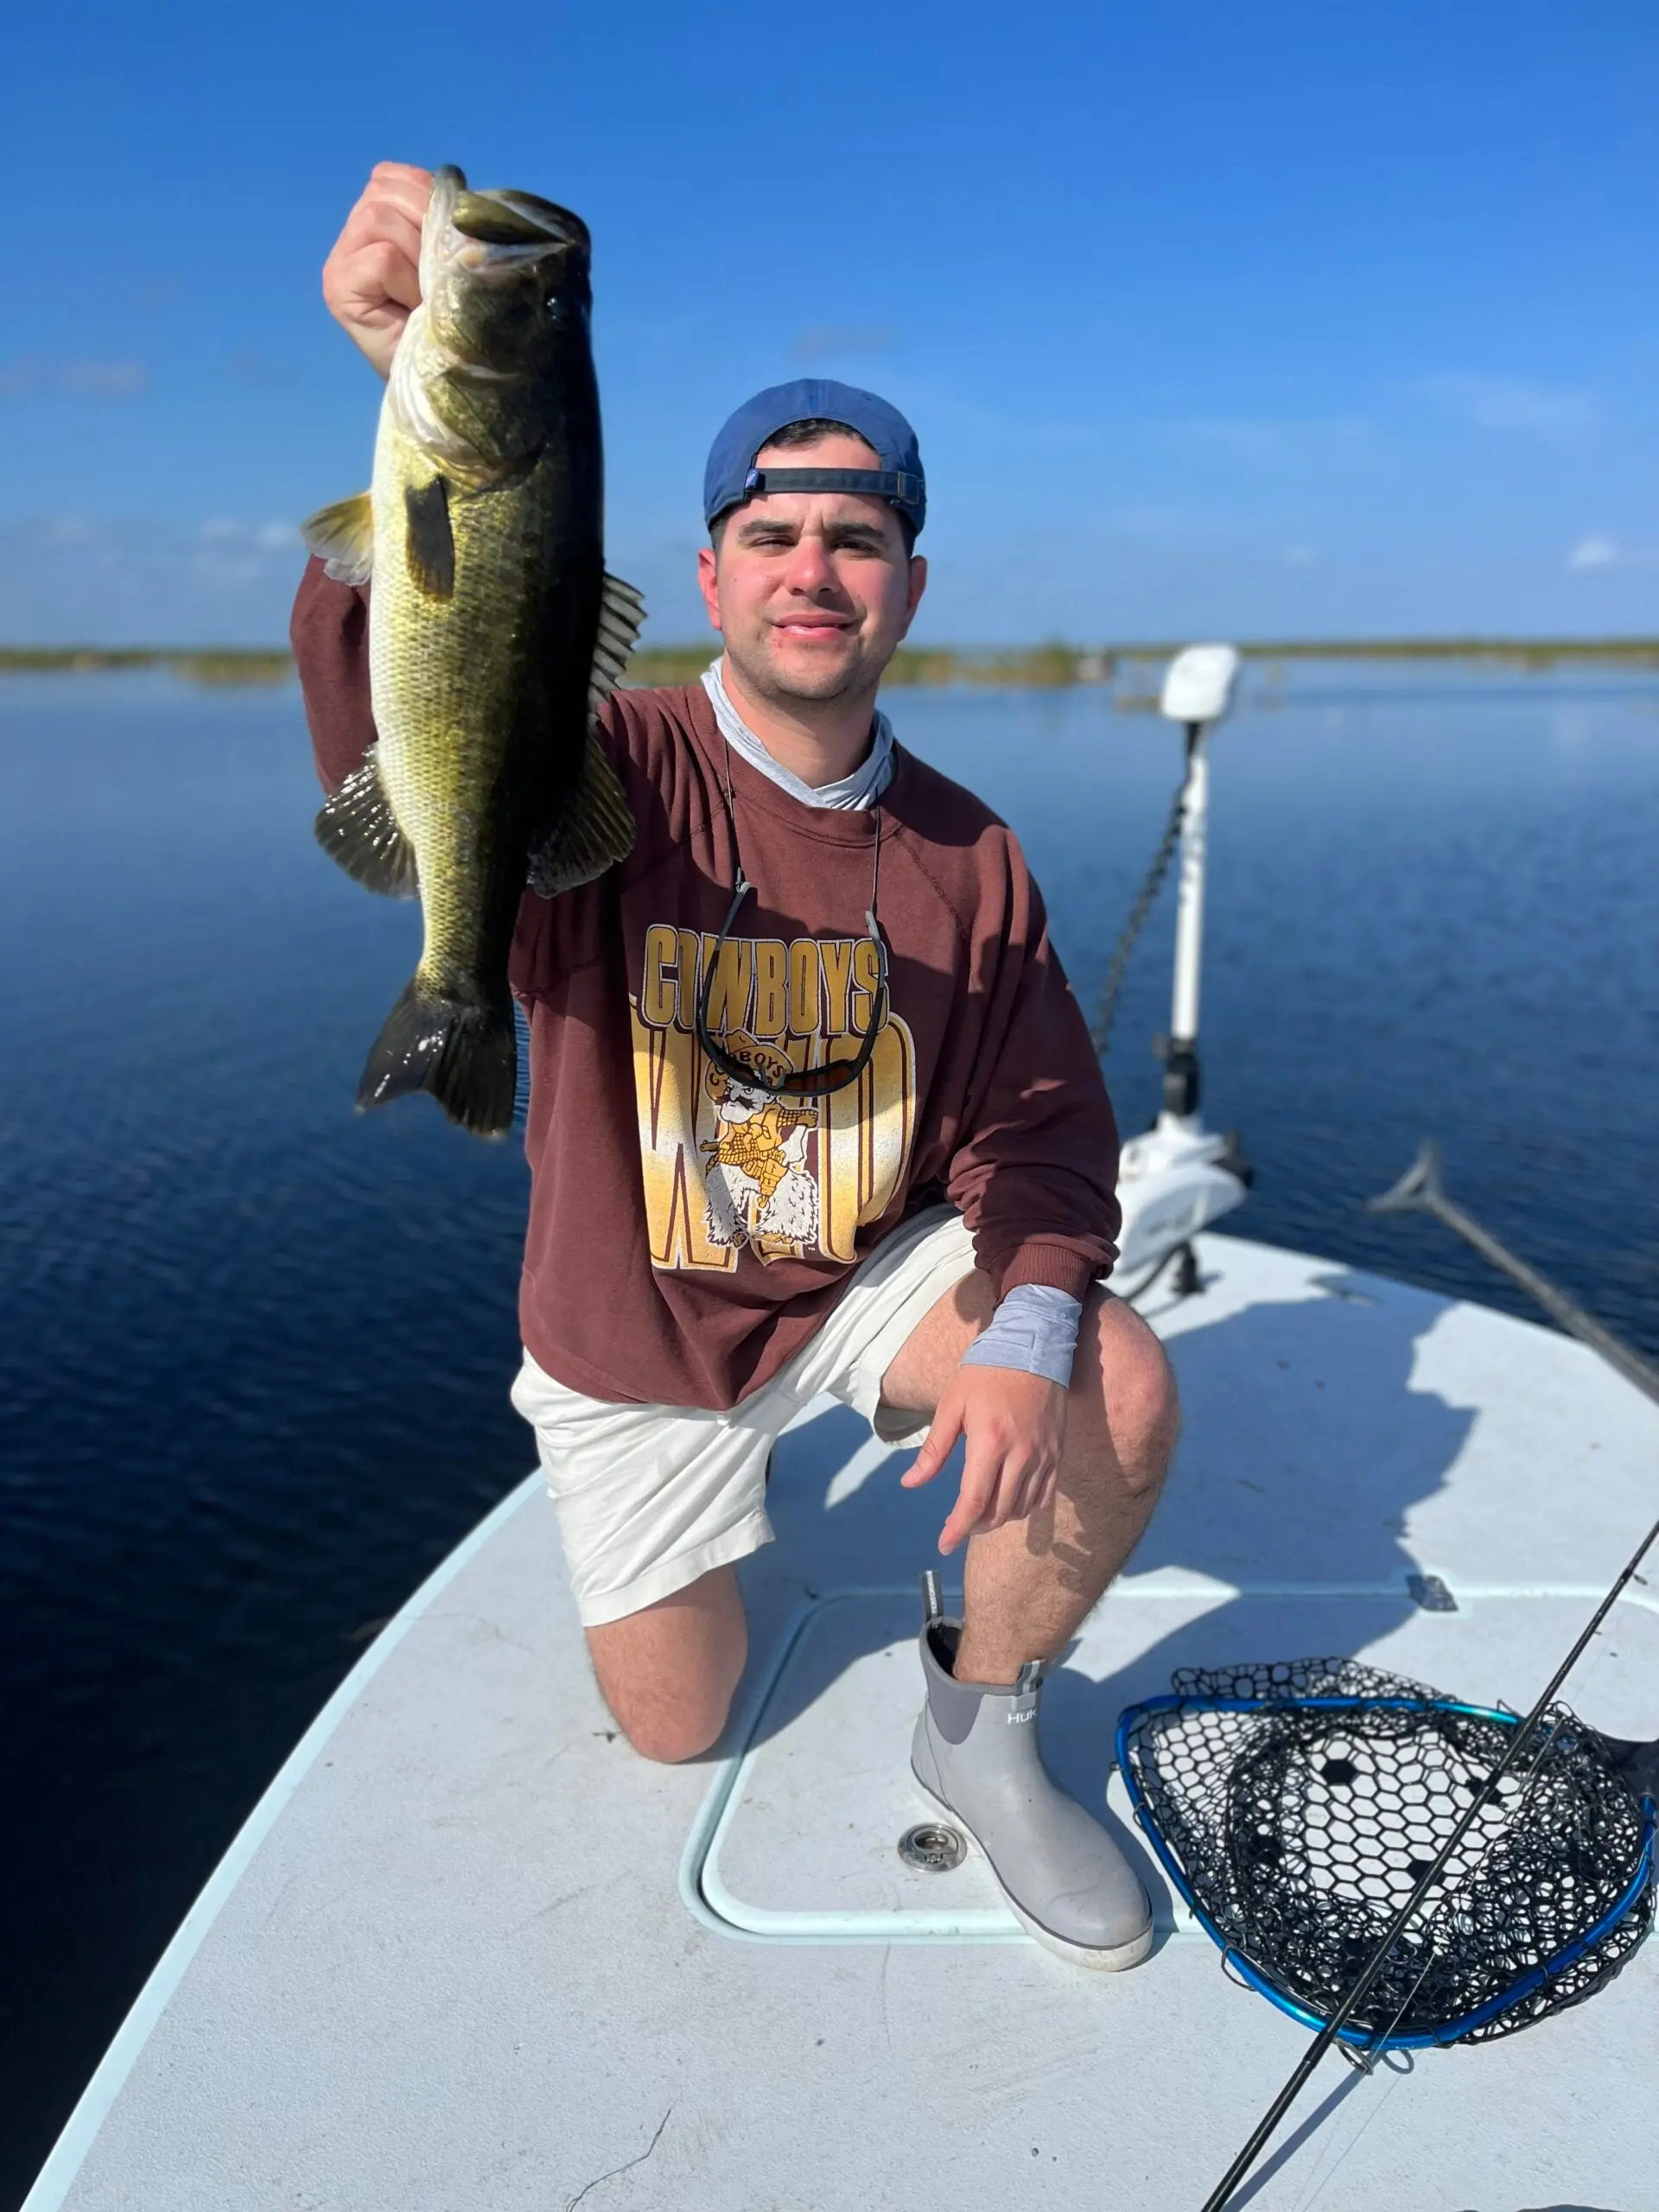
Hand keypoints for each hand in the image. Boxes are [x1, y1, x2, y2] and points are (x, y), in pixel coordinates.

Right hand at [321, 162, 432, 378]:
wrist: (443, 376)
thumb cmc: (453, 316)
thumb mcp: (453, 254)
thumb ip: (443, 217)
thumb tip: (455, 188)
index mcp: (378, 212)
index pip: (397, 177)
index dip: (431, 202)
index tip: (447, 247)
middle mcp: (351, 231)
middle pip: (387, 193)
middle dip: (426, 228)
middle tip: (438, 277)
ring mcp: (339, 259)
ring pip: (382, 219)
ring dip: (419, 257)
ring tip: (426, 294)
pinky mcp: (337, 287)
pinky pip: (382, 257)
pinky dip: (407, 280)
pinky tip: (412, 306)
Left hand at [903, 1366, 1067, 1554]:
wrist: (1034, 1346)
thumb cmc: (986, 1373)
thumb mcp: (952, 1406)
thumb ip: (934, 1450)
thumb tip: (911, 1483)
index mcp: (989, 1442)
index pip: (973, 1502)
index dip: (957, 1529)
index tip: (944, 1545)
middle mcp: (1021, 1455)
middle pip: (998, 1512)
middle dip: (974, 1526)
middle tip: (958, 1525)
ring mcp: (1043, 1456)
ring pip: (1021, 1508)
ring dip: (998, 1517)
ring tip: (981, 1510)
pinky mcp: (1058, 1453)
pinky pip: (1043, 1496)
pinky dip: (1024, 1507)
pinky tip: (1009, 1500)